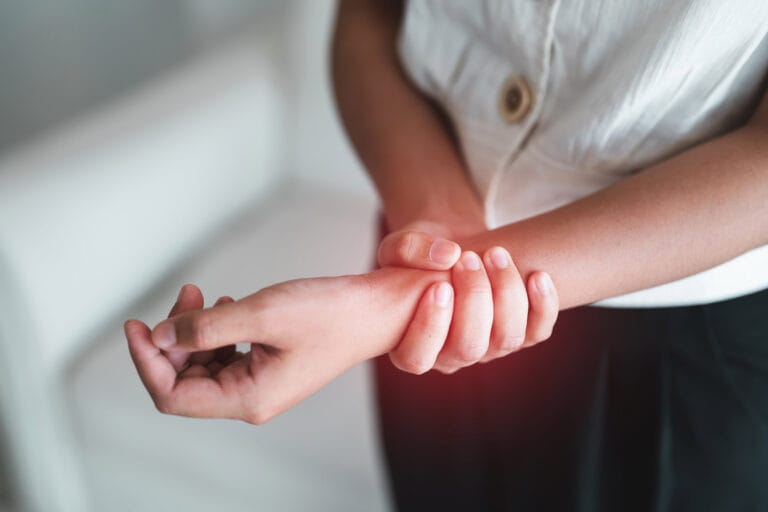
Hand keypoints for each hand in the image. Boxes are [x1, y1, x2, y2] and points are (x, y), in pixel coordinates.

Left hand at [125, 270, 440, 423]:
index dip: (147, 362)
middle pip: (185, 379)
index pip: (174, 396)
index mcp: (248, 398)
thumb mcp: (261, 313)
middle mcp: (251, 399)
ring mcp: (261, 385)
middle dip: (173, 338)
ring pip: (203, 365)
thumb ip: (205, 328)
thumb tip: (159, 337)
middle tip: (186, 295)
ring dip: (194, 331)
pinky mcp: (269, 367)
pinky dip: (216, 331)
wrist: (375, 310)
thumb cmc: (331, 314)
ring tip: (204, 295)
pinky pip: (226, 356)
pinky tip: (224, 306)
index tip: (137, 325)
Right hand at [378, 223, 559, 374]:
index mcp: (410, 345)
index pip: (417, 357)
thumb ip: (408, 249)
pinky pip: (537, 331)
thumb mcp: (399, 247)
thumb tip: (449, 255)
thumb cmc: (418, 255)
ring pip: (506, 339)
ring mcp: (488, 349)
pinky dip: (543, 306)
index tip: (439, 286)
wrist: (454, 250)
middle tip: (467, 258)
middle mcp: (450, 356)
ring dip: (506, 294)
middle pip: (468, 348)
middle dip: (474, 299)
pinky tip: (537, 275)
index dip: (431, 327)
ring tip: (496, 254)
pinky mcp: (519, 335)